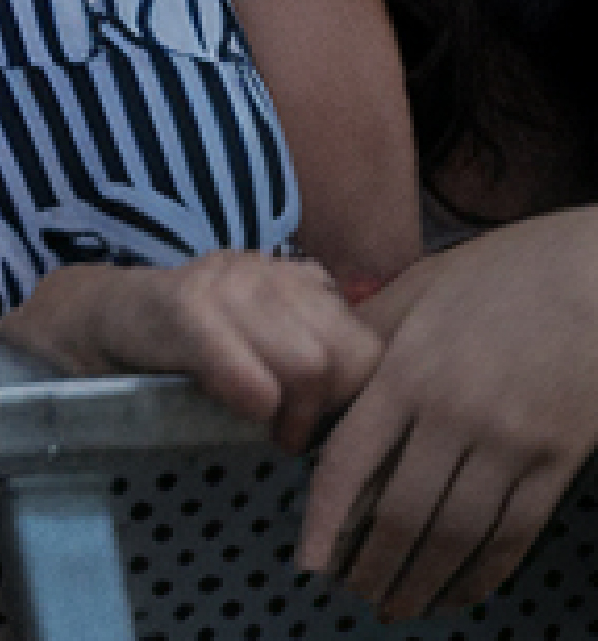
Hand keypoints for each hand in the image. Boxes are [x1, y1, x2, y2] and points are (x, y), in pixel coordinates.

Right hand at [0, 253, 376, 451]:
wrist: (90, 319)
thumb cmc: (184, 348)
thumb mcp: (260, 340)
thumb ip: (315, 351)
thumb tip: (379, 402)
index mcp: (291, 277)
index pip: (369, 346)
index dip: (358, 396)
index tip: (323, 423)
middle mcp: (263, 268)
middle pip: (347, 357)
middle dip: (328, 409)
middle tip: (290, 432)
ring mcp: (222, 281)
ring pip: (308, 364)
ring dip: (290, 414)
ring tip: (264, 426)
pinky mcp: (183, 306)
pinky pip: (249, 374)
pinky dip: (250, 402)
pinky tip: (234, 408)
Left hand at [304, 206, 597, 615]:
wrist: (591, 281)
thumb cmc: (501, 274)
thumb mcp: (421, 288)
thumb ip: (372, 335)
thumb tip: (328, 375)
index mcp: (407, 369)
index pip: (352, 459)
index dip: (325, 517)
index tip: (309, 561)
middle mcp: (452, 415)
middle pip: (402, 512)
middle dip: (374, 563)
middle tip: (356, 593)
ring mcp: (509, 444)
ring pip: (458, 534)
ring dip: (424, 579)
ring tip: (400, 605)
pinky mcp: (556, 463)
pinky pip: (515, 533)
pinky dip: (485, 572)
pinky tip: (462, 592)